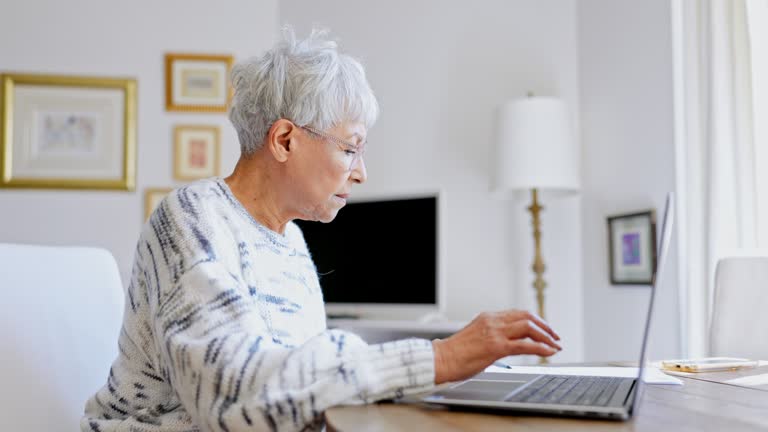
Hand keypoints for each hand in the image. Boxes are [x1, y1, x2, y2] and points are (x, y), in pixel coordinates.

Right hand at [432, 310, 560, 383]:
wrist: (441, 359)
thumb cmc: (454, 353)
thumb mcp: (476, 337)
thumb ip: (491, 335)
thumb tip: (505, 344)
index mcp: (487, 317)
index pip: (517, 313)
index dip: (534, 320)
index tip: (544, 329)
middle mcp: (493, 321)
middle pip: (527, 317)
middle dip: (545, 326)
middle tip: (554, 336)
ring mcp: (495, 333)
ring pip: (529, 328)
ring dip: (546, 336)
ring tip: (555, 345)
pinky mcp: (496, 347)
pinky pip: (525, 345)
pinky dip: (541, 348)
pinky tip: (549, 352)